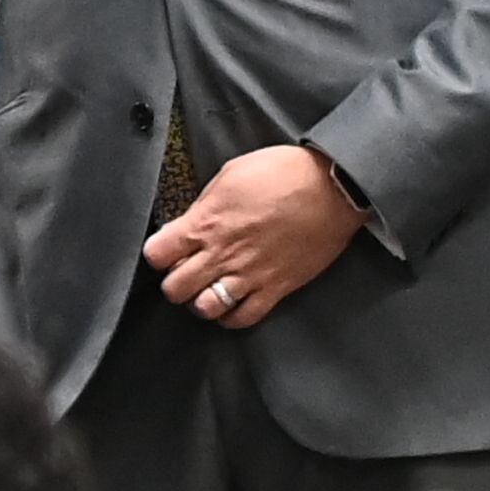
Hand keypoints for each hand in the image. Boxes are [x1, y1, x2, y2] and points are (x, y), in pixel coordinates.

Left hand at [143, 146, 365, 327]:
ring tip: (208, 291)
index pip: (157, 254)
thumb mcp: (232, 174)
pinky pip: (243, 317)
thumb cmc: (285, 173)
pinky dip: (232, 316)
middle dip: (174, 282)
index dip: (158, 253)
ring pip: (204, 308)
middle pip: (174, 289)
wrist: (332, 187)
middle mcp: (222, 253)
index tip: (165, 250)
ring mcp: (248, 274)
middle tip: (186, 273)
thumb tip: (192, 220)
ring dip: (201, 302)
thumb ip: (205, 204)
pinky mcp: (275, 287)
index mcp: (205, 222)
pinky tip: (232, 303)